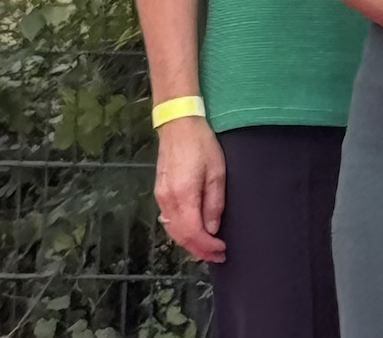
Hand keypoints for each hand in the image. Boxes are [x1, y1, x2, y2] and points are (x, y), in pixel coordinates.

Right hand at [153, 115, 225, 262]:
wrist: (178, 126)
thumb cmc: (202, 146)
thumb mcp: (217, 172)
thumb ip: (214, 203)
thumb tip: (212, 229)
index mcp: (183, 196)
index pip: (193, 232)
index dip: (207, 246)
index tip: (222, 250)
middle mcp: (167, 201)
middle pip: (180, 236)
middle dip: (199, 250)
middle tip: (218, 256)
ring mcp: (160, 197)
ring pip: (173, 231)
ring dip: (189, 243)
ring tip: (207, 249)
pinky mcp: (160, 193)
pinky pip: (169, 221)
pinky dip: (181, 232)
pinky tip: (192, 233)